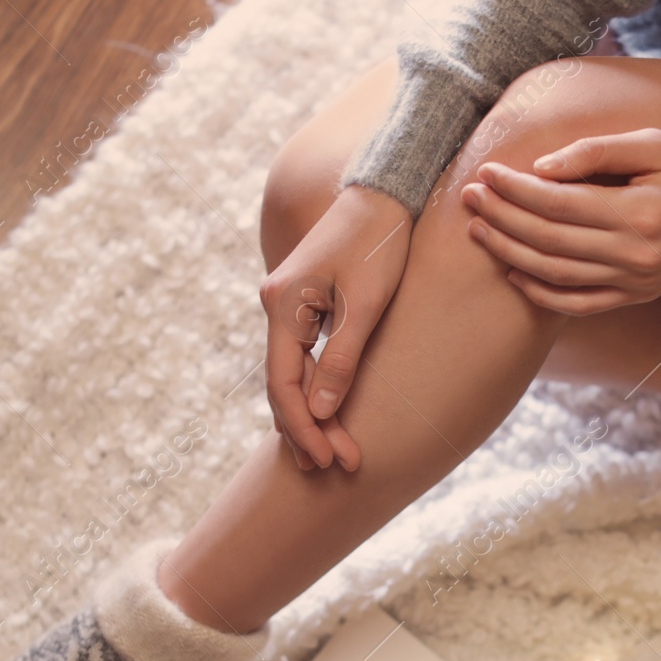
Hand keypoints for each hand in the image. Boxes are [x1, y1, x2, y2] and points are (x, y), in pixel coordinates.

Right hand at [259, 185, 412, 469]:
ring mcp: (287, 305)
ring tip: (330, 454)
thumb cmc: (380, 245)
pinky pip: (301, 358)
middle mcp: (275, 306)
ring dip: (310, 415)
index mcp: (282, 305)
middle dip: (307, 430)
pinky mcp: (304, 304)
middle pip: (282, 385)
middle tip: (335, 467)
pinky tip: (326, 415)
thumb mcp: (367, 305)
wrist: (385, 193)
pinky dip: (313, 390)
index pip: (284, 384)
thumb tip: (320, 412)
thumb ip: (342, 358)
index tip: (328, 459)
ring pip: (290, 374)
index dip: (304, 428)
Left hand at [460, 128, 660, 315]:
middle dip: (503, 218)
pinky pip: (577, 304)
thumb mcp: (656, 145)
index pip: (560, 204)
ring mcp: (633, 283)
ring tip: (479, 231)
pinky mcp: (633, 297)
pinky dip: (541, 293)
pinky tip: (514, 272)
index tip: (487, 173)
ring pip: (556, 275)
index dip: (517, 190)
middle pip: (550, 240)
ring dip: (511, 253)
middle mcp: (634, 255)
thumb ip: (597, 153)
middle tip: (470, 198)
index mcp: (640, 213)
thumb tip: (543, 168)